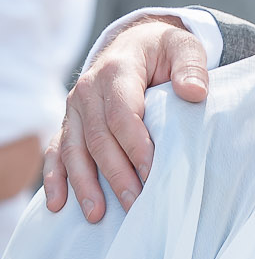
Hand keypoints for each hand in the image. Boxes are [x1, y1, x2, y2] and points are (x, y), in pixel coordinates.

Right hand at [43, 17, 209, 220]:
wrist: (137, 43)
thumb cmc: (164, 51)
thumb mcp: (184, 47)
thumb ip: (192, 67)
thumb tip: (194, 92)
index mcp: (116, 70)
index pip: (123, 115)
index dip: (136, 147)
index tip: (153, 175)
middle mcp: (88, 90)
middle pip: (99, 139)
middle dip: (117, 175)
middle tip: (136, 206)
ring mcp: (75, 109)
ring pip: (74, 150)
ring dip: (85, 184)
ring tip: (97, 215)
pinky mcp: (70, 123)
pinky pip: (57, 151)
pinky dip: (55, 178)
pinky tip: (59, 204)